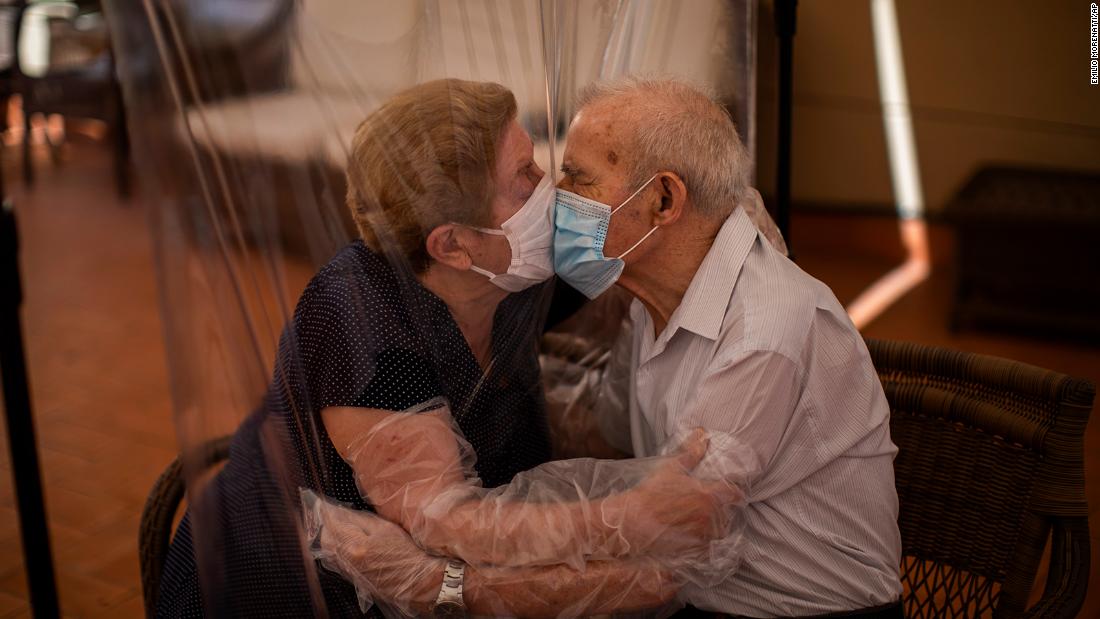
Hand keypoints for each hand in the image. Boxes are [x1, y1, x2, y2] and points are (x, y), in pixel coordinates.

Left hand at [302, 490, 444, 614]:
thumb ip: (361, 520)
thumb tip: (343, 513)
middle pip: (325, 540)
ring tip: (333, 525)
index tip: (318, 502)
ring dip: (328, 537)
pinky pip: (336, 562)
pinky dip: (335, 549)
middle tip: (326, 513)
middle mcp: (347, 561)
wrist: (417, 581)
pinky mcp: (354, 579)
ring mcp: (350, 572)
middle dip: (323, 525)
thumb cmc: (406, 552)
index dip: (324, 512)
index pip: (332, 524)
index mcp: (355, 546)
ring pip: (329, 552)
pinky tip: (343, 542)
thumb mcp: (386, 529)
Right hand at [603, 429, 742, 557]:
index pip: (736, 493)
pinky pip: (709, 546)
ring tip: (700, 520)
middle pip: (728, 513)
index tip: (728, 489)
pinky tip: (692, 534)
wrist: (634, 521)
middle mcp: (712, 517)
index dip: (734, 490)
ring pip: (720, 530)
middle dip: (722, 508)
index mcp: (710, 495)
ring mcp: (704, 535)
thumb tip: (702, 432)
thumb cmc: (652, 492)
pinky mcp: (695, 550)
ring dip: (714, 525)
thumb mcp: (672, 468)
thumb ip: (691, 451)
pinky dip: (705, 541)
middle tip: (708, 504)